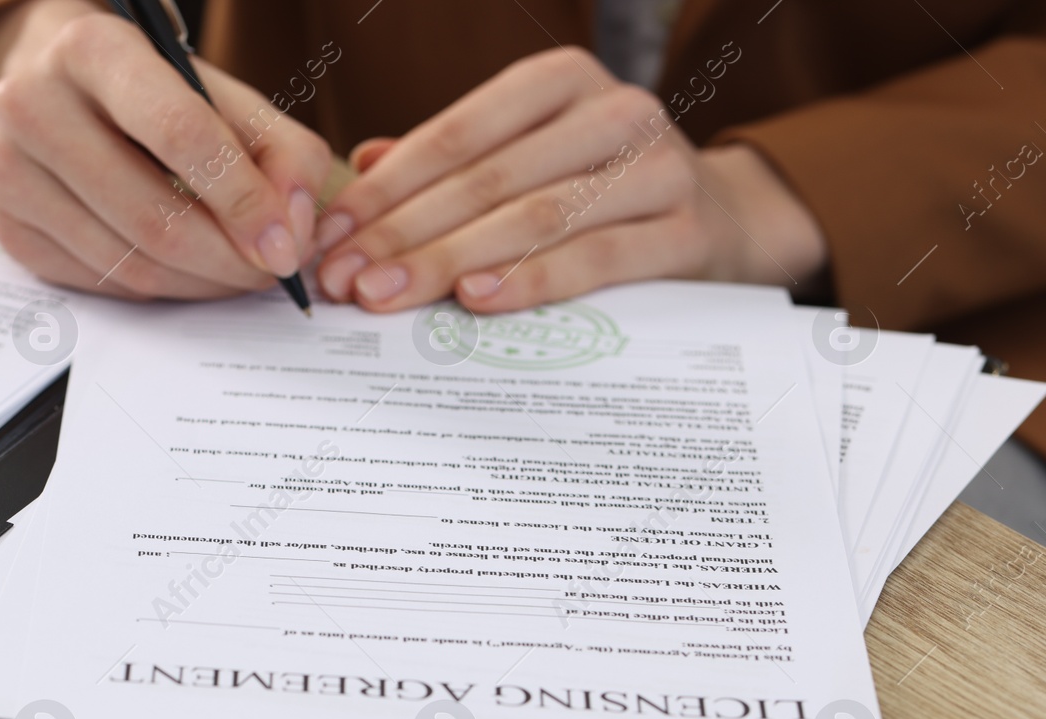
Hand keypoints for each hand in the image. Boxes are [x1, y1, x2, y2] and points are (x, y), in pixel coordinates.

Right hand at [0, 0, 330, 298]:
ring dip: (202, 283)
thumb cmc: (149, 90)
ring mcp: (7, 172)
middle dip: (230, 260)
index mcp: (91, 48)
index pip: (179, 134)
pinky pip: (104, 284)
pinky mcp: (7, 228)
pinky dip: (162, 288)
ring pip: (130, 264)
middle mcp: (31, 104)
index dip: (244, 200)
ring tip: (238, 270)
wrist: (51, 86)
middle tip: (272, 272)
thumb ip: (280, 151)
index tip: (284, 246)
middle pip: (154, 217)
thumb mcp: (221, 94)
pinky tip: (186, 269)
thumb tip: (292, 231)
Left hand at [313, 48, 827, 313]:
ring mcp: (657, 169)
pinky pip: (594, 260)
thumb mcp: (526, 158)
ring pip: (532, 219)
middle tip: (344, 279)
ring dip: (447, 262)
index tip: (330, 234)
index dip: (386, 189)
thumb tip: (359, 165)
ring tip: (386, 296)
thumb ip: (451, 162)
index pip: (455, 136)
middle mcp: (614, 112)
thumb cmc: (597, 190)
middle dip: (402, 234)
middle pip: (485, 181)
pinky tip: (474, 300)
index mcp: (561, 82)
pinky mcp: (686, 231)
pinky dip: (530, 282)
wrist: (724, 220)